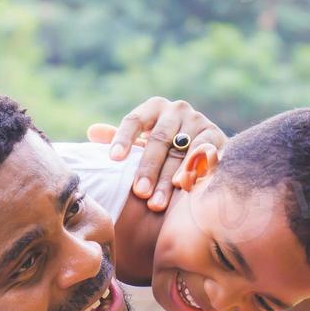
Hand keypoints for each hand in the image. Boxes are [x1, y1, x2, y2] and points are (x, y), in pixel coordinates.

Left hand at [87, 97, 226, 211]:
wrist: (202, 148)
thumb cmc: (161, 147)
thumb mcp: (140, 140)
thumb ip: (118, 137)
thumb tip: (92, 132)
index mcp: (154, 108)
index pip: (135, 120)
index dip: (124, 138)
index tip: (113, 159)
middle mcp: (177, 110)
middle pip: (159, 140)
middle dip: (148, 169)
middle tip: (140, 193)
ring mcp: (198, 121)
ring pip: (181, 152)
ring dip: (169, 178)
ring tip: (158, 202)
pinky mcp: (216, 135)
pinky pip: (205, 154)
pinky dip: (195, 170)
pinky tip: (184, 187)